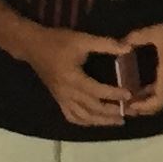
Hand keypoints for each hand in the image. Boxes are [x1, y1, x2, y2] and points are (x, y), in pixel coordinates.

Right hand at [19, 25, 133, 128]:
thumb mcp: (82, 39)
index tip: (129, 95)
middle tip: (130, 112)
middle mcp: (67, 93)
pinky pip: (71, 116)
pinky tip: (95, 121)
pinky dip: (85, 122)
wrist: (32, 46)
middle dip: (112, 112)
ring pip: (83, 116)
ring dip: (101, 121)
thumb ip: (105, 44)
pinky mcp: (58, 99)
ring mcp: (61, 99)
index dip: (113, 94)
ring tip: (118, 121)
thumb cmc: (57, 41)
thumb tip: (128, 48)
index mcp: (73, 78)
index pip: (97, 91)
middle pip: (92, 108)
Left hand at [93, 13, 162, 123]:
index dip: (142, 107)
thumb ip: (137, 37)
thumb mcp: (158, 33)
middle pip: (159, 104)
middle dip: (143, 107)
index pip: (157, 103)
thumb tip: (120, 44)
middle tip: (127, 104)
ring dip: (149, 100)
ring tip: (133, 96)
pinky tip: (146, 85)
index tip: (128, 105)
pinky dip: (156, 92)